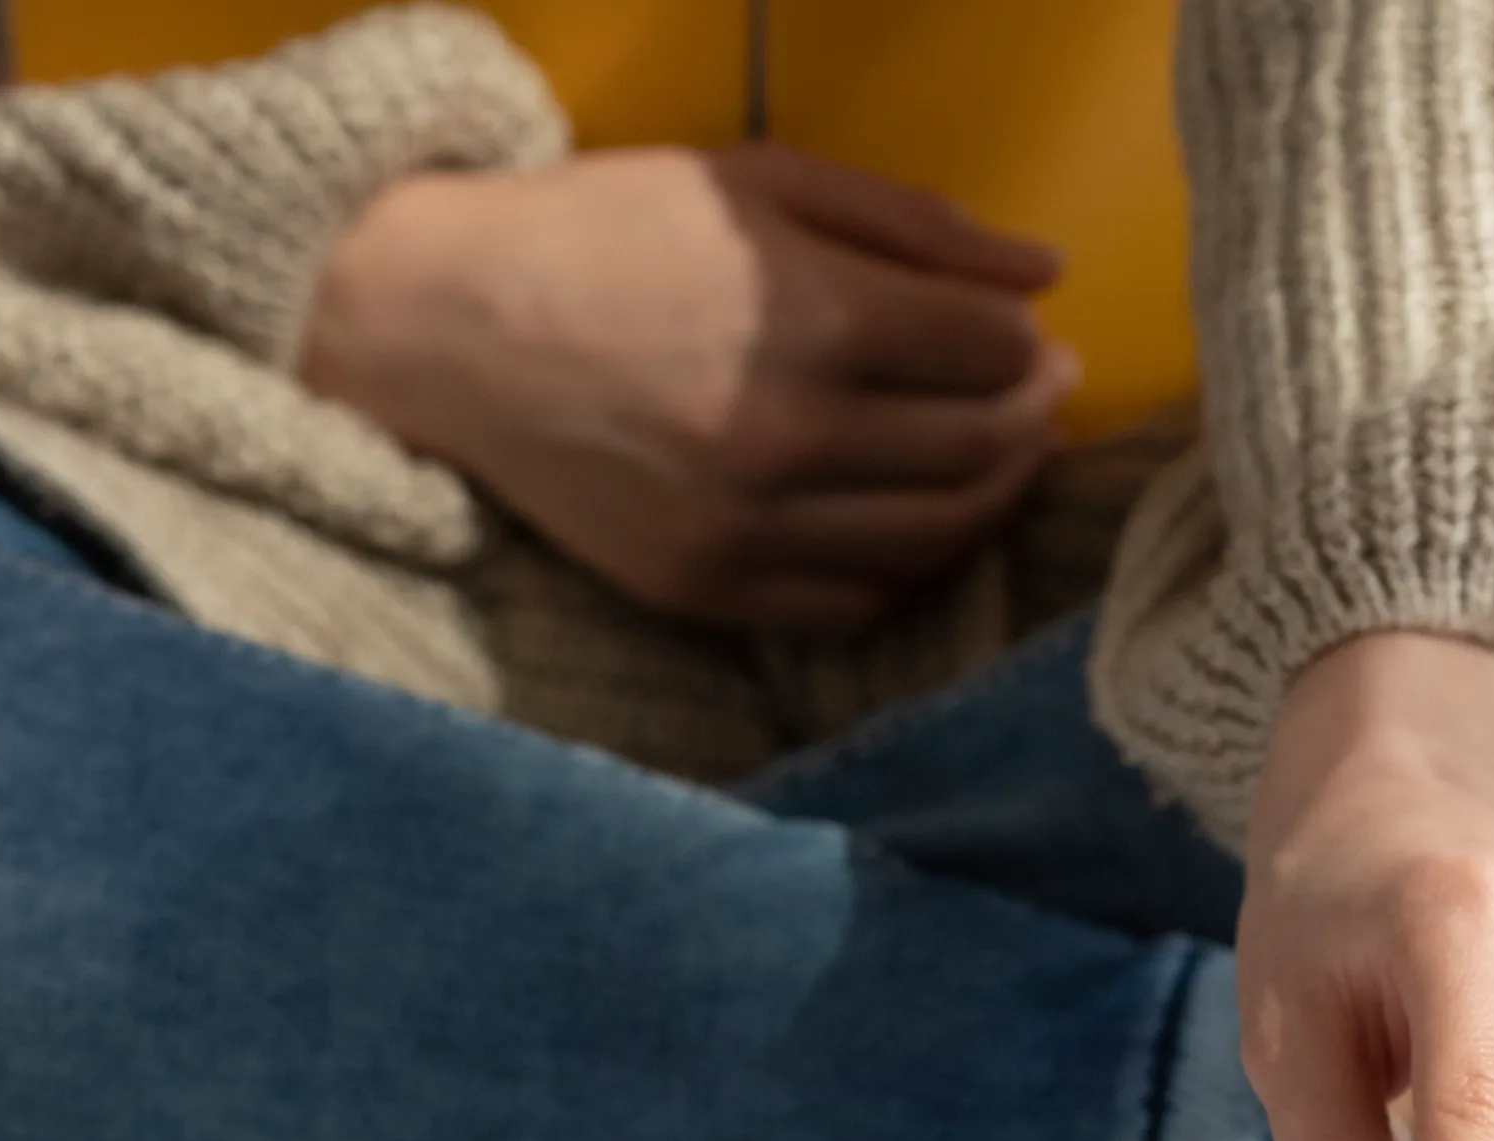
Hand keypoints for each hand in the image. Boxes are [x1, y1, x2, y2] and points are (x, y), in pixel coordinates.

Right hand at [300, 143, 1076, 630]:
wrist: (449, 326)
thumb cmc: (612, 230)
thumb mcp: (761, 181)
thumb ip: (912, 224)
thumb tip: (1044, 277)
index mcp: (815, 319)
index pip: (991, 351)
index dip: (1027, 339)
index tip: (1025, 331)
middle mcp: (791, 438)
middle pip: (980, 448)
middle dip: (1029, 416)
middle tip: (1032, 391)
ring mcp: (745, 529)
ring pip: (932, 539)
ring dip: (988, 497)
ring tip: (990, 454)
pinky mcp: (703, 589)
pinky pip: (851, 606)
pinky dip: (904, 568)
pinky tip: (906, 520)